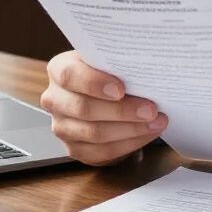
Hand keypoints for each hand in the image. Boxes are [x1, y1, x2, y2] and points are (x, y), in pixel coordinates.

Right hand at [40, 50, 168, 165]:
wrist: (106, 93)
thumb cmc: (111, 72)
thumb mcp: (110, 60)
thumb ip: (118, 61)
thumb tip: (146, 67)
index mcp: (59, 69)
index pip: (69, 75)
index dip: (94, 83)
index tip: (121, 89)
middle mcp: (55, 99)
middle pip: (84, 108)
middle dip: (121, 111)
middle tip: (151, 110)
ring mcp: (62, 126)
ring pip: (94, 133)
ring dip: (131, 129)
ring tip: (156, 122)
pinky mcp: (75, 148)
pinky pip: (102, 151)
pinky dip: (129, 143)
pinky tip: (148, 133)